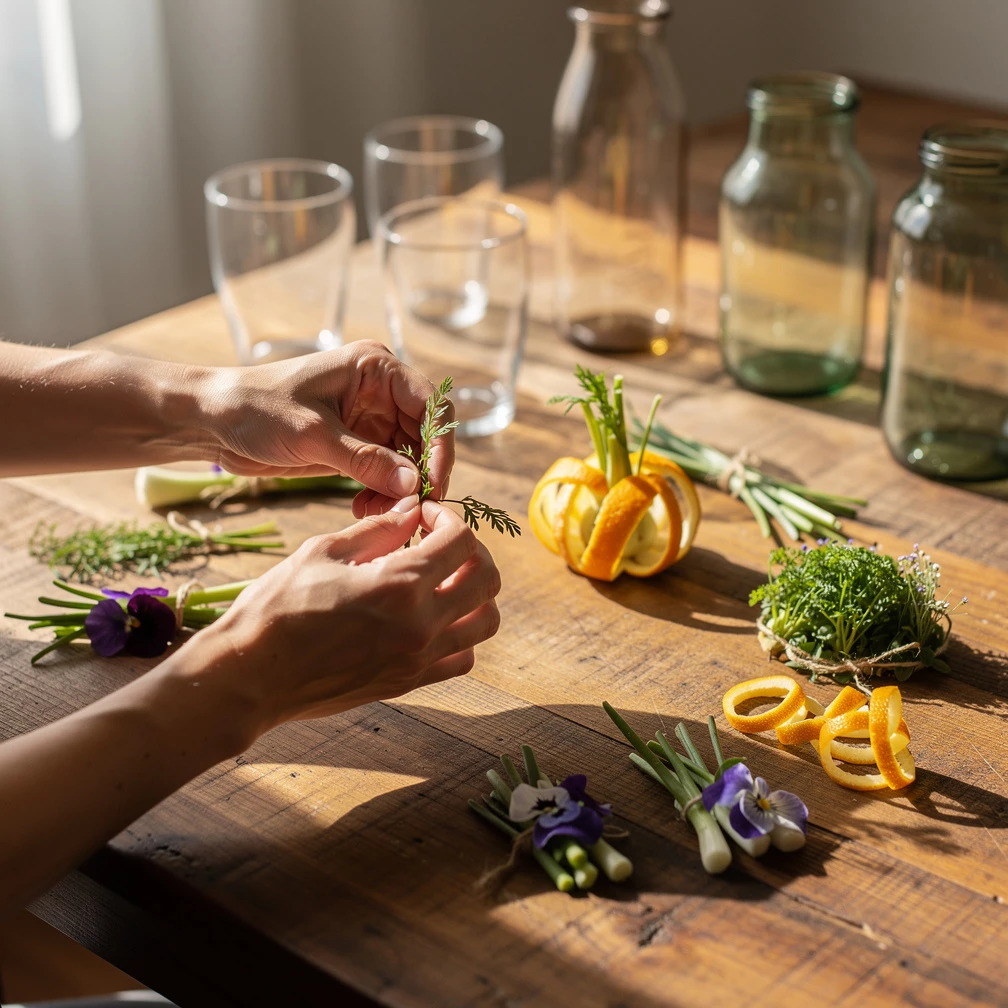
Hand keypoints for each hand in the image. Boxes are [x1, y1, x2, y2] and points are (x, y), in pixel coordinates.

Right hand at [194, 500, 499, 733]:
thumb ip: (378, 530)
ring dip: (473, 592)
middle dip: (470, 550)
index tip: (424, 517)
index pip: (462, 540)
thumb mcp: (323, 551)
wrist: (250, 676)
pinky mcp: (409, 683)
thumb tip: (413, 510)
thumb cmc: (275, 608)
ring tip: (440, 579)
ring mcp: (419, 659)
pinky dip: (460, 632)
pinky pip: (463, 657)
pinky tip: (430, 616)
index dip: (447, 517)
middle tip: (438, 542)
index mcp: (399, 585)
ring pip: (485, 621)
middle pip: (487, 578)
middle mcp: (420, 624)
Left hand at [201, 341, 454, 505]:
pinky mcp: (354, 444)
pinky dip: (382, 493)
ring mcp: (368, 418)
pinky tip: (364, 508)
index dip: (440, 445)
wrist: (212, 420)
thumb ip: (366, 460)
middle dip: (419, 473)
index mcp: (374, 369)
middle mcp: (378, 391)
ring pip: (407, 458)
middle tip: (409, 508)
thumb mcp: (313, 435)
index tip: (433, 484)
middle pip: (424, 435)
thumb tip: (413, 485)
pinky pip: (384, 472)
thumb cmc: (256, 409)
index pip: (431, 405)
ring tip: (378, 512)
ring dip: (399, 489)